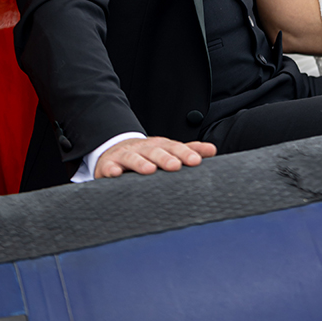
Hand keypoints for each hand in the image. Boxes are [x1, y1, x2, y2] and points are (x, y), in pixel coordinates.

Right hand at [95, 136, 215, 177]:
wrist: (115, 148)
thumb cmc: (147, 154)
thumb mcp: (167, 150)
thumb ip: (189, 151)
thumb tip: (212, 150)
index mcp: (160, 146)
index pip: (174, 148)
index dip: (185, 153)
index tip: (196, 161)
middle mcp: (143, 149)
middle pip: (155, 152)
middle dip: (165, 158)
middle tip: (175, 166)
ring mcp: (125, 155)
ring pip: (133, 158)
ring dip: (141, 163)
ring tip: (149, 170)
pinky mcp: (108, 165)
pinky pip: (110, 167)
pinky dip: (112, 170)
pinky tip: (116, 174)